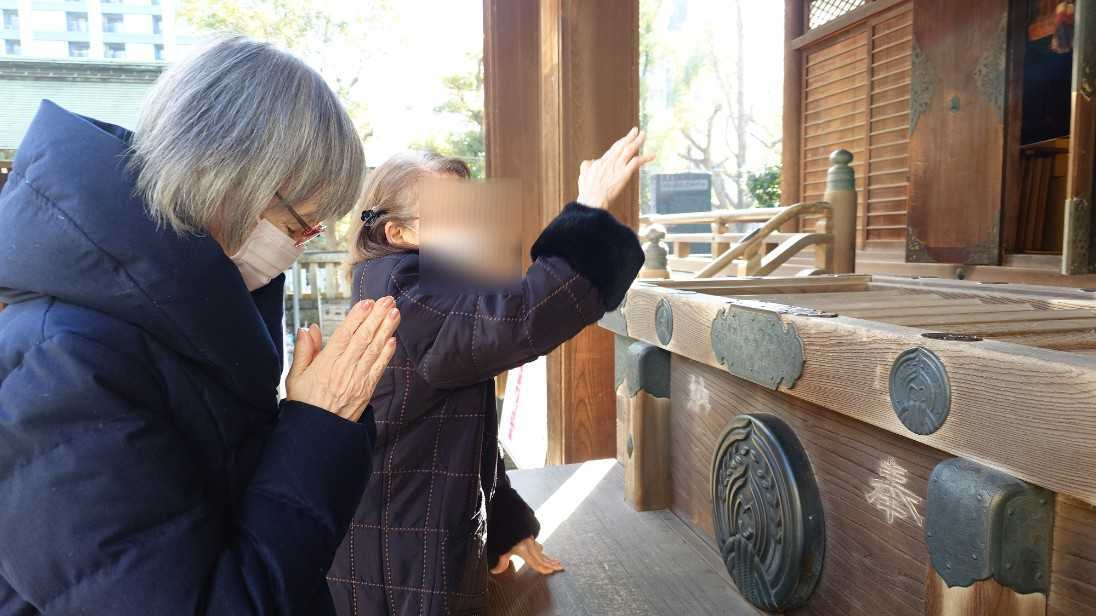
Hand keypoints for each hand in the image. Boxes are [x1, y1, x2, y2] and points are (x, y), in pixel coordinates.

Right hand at [285, 297, 399, 421]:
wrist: (318, 433)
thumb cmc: (305, 403)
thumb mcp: (295, 376)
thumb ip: (304, 351)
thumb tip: (309, 328)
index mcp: (325, 364)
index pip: (344, 335)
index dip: (357, 317)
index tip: (367, 302)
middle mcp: (344, 369)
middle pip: (363, 338)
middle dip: (377, 317)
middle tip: (387, 300)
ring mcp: (357, 380)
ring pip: (374, 350)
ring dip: (386, 330)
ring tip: (395, 313)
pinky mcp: (366, 390)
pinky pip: (378, 368)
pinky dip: (387, 354)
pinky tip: (393, 340)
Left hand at [490, 537, 563, 575]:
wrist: (506, 515)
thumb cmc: (503, 533)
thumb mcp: (501, 548)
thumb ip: (501, 561)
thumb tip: (495, 571)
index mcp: (523, 549)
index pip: (535, 562)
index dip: (543, 568)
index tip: (551, 571)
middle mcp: (529, 545)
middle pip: (542, 557)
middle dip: (552, 563)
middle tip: (561, 567)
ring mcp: (530, 539)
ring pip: (541, 551)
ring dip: (548, 557)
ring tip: (556, 561)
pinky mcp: (528, 535)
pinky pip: (536, 544)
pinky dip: (540, 550)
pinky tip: (541, 550)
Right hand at [576, 126, 655, 209]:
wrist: (593, 200)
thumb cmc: (588, 191)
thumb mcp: (583, 175)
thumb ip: (587, 165)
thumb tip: (591, 160)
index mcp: (601, 161)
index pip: (613, 149)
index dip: (620, 143)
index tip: (625, 140)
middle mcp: (610, 161)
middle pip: (622, 145)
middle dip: (629, 136)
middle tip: (636, 130)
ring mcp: (618, 167)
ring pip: (630, 149)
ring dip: (638, 141)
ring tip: (643, 134)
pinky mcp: (625, 174)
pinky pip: (636, 162)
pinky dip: (645, 157)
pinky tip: (653, 155)